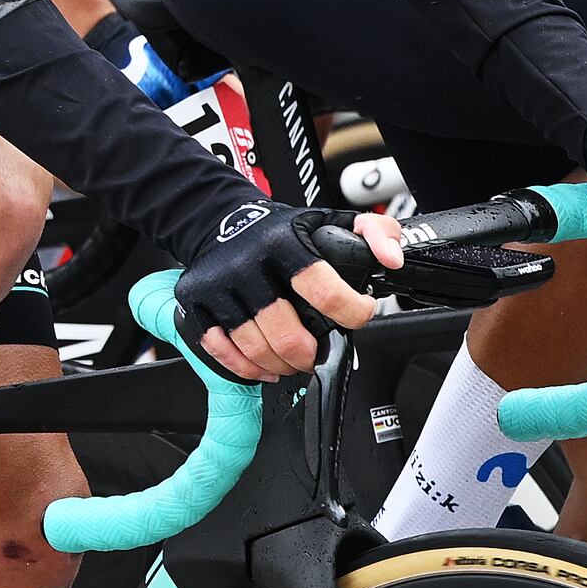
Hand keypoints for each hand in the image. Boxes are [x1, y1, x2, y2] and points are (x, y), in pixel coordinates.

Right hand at [173, 196, 402, 378]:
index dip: (350, 312)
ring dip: (282, 365)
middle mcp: (247, 263)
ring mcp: (218, 286)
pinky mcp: (195, 303)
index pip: (323, 289)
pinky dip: (246, 368)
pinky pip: (221, 351)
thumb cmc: (279, 230)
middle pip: (287, 333)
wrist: (219, 220)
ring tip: (293, 360)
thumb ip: (375, 233)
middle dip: (310, 353)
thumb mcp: (331, 219)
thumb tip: (392, 259)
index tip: (358, 314)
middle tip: (317, 351)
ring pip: (255, 348)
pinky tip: (264, 365)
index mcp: (283, 242)